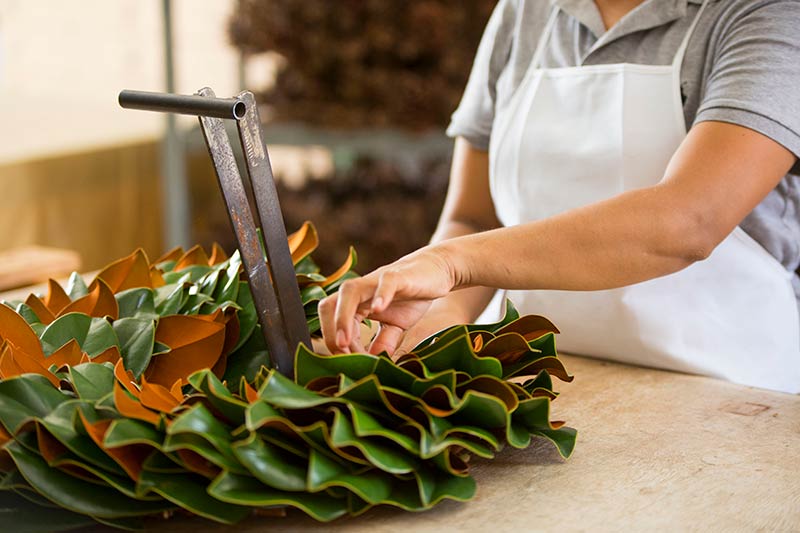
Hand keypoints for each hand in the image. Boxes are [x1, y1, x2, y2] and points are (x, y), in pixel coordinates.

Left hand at [319, 245, 457, 354]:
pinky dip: (380, 295)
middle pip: (330, 306)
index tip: (349, 365)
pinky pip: (385, 283)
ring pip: (349, 293)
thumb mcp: (396, 325)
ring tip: (345, 342)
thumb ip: (384, 341)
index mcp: (355, 303)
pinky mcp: (398, 275)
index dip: (338, 346)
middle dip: (330, 333)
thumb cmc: (411, 297)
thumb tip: (373, 360)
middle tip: (342, 356)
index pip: (334, 324)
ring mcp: (376, 281)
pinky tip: (378, 310)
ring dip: (342, 318)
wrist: (435, 270)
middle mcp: (359, 291)